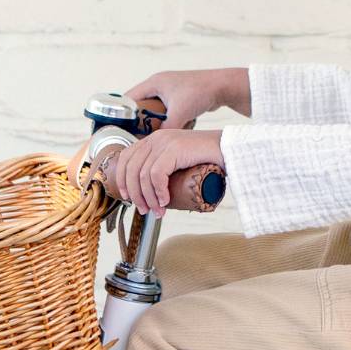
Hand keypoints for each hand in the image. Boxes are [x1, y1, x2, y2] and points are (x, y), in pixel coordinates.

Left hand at [107, 127, 224, 217]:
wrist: (228, 148)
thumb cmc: (206, 159)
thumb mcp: (179, 162)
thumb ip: (165, 169)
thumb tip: (152, 193)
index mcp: (153, 140)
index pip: (125, 158)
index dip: (121, 179)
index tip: (127, 197)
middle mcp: (156, 138)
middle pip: (131, 169)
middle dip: (135, 195)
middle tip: (145, 210)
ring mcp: (164, 142)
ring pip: (143, 175)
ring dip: (149, 198)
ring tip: (159, 211)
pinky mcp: (174, 149)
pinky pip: (156, 174)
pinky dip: (158, 191)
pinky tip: (165, 201)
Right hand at [122, 69, 226, 129]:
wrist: (223, 87)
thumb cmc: (201, 92)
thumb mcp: (181, 112)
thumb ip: (167, 127)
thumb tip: (155, 143)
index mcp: (154, 83)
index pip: (129, 99)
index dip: (123, 114)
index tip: (120, 131)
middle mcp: (159, 86)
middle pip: (140, 108)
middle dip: (141, 123)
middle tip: (139, 138)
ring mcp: (169, 93)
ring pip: (155, 113)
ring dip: (158, 124)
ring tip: (161, 133)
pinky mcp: (179, 100)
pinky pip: (168, 115)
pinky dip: (171, 122)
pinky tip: (179, 128)